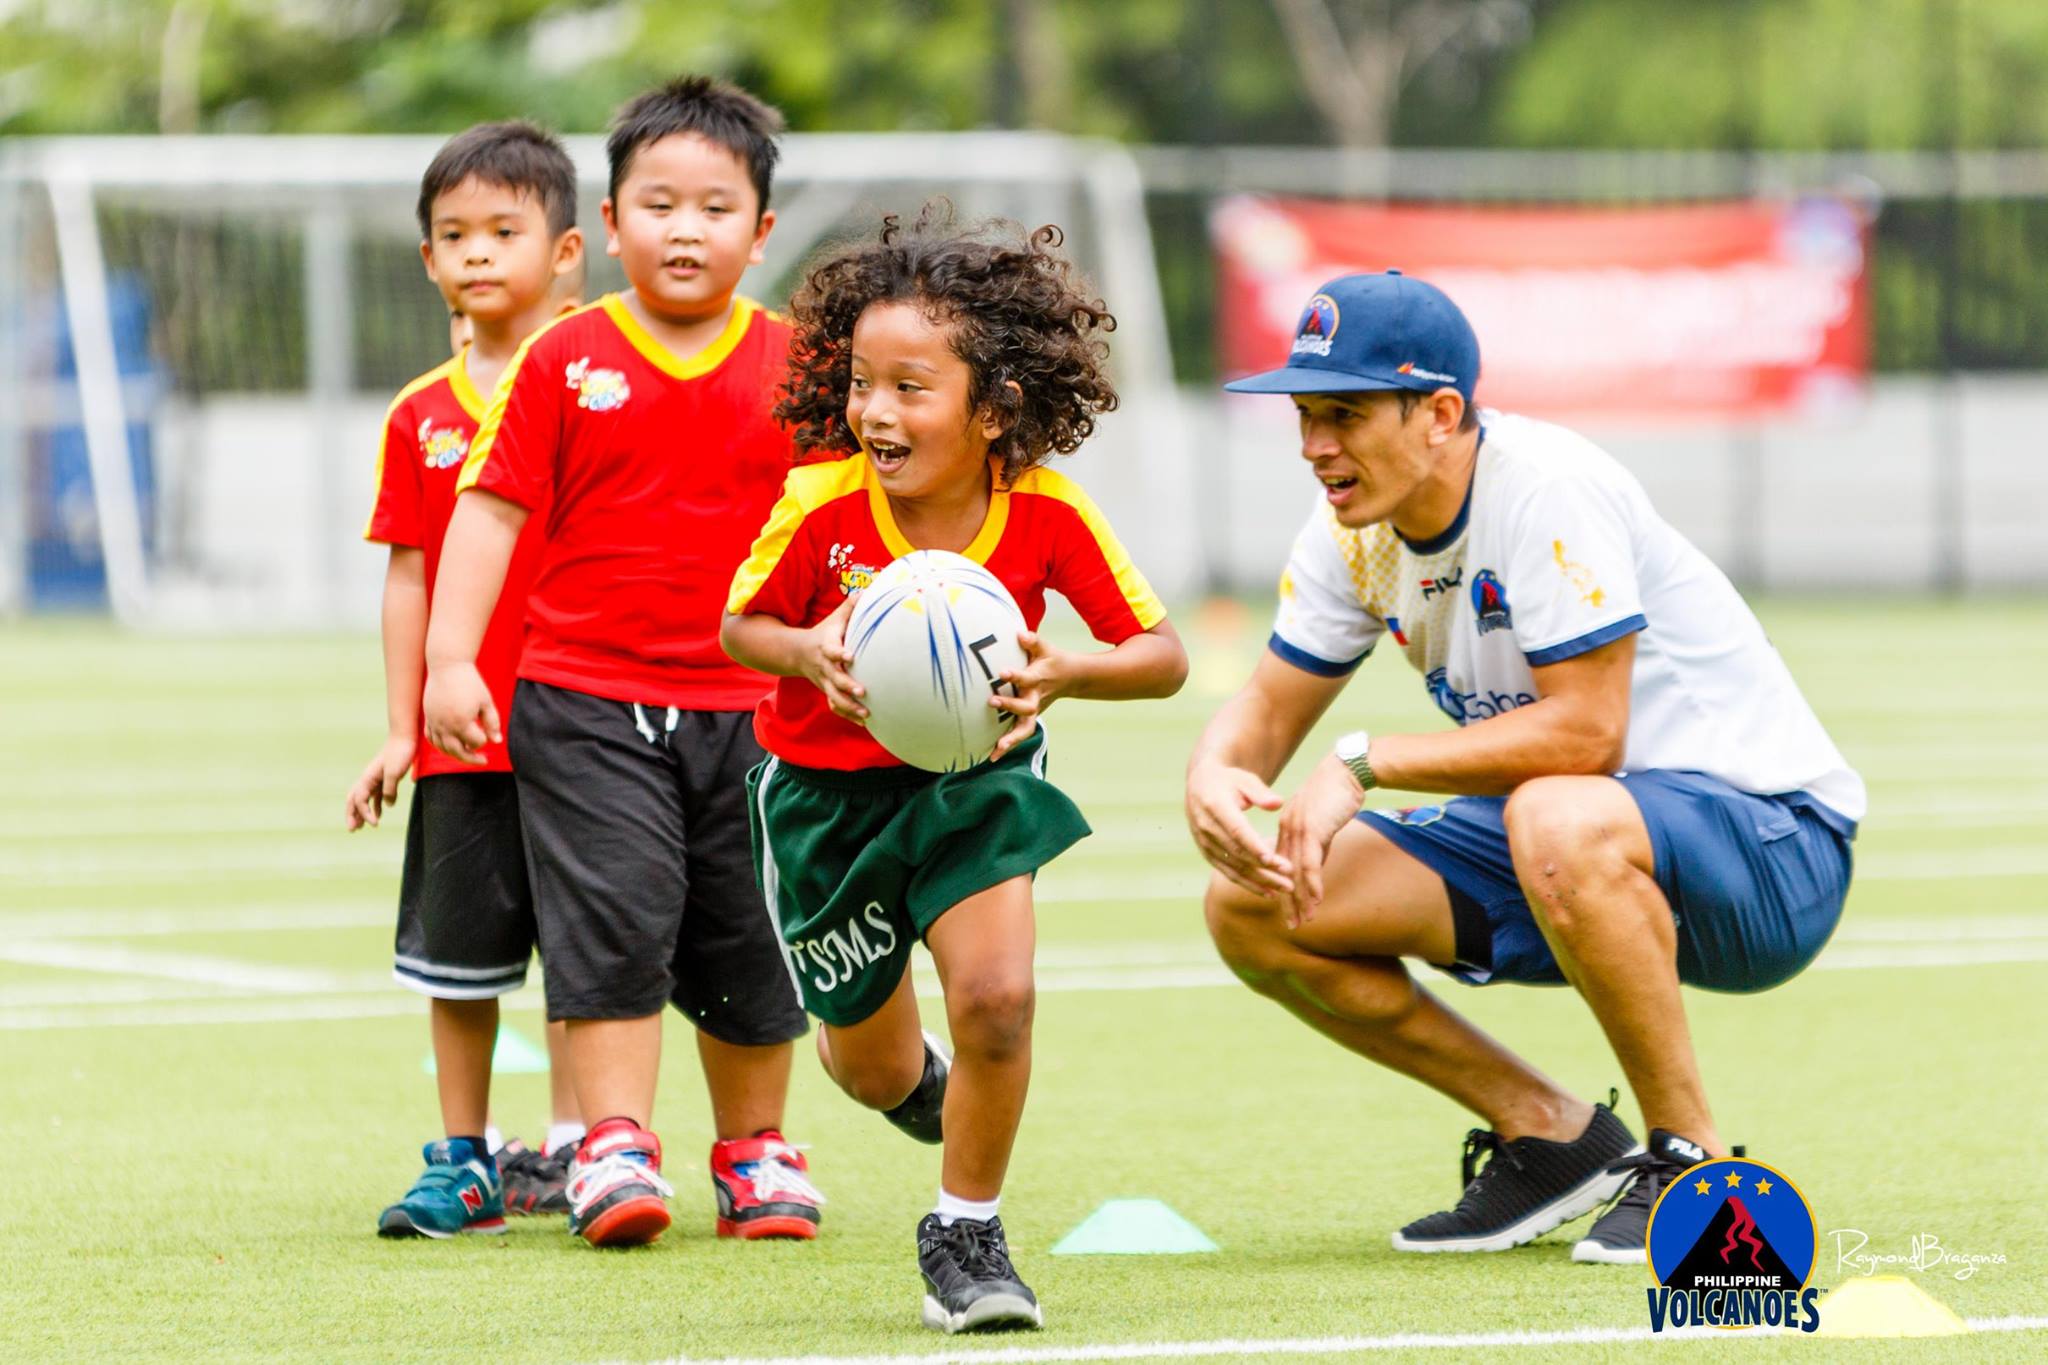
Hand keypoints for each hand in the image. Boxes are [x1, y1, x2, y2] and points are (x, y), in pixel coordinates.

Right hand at [345, 735, 415, 830]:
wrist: (405, 737)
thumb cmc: (400, 752)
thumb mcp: (395, 772)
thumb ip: (390, 788)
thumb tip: (388, 805)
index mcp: (368, 777)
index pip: (360, 800)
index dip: (364, 813)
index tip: (375, 824)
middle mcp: (368, 778)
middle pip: (354, 800)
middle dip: (352, 815)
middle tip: (352, 830)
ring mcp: (375, 778)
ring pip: (363, 799)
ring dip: (361, 813)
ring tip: (360, 827)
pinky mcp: (384, 778)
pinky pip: (375, 795)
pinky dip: (375, 806)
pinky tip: (379, 815)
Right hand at [422, 661, 498, 764]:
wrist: (447, 665)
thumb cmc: (470, 682)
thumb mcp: (486, 702)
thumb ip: (492, 723)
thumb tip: (496, 742)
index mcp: (461, 722)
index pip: (475, 742)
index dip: (484, 739)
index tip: (488, 731)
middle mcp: (445, 725)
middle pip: (457, 752)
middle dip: (471, 758)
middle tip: (483, 761)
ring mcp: (434, 722)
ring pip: (442, 747)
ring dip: (455, 754)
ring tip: (467, 753)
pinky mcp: (428, 717)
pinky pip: (431, 738)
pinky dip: (440, 744)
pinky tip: (450, 744)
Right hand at [802, 594, 866, 722]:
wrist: (797, 652)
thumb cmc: (824, 633)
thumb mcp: (834, 618)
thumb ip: (850, 607)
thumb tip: (866, 591)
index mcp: (826, 646)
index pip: (832, 650)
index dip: (840, 653)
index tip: (851, 656)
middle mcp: (824, 666)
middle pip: (834, 678)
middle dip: (847, 686)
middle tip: (862, 691)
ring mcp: (824, 681)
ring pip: (834, 697)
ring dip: (849, 706)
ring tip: (866, 713)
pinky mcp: (827, 690)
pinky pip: (835, 705)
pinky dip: (848, 714)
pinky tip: (863, 722)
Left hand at [989, 630, 1069, 758]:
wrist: (1072, 677)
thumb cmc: (1052, 659)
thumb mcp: (1045, 648)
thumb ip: (1032, 641)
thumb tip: (1019, 634)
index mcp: (1039, 679)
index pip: (1027, 678)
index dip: (1015, 676)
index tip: (1002, 672)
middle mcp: (1036, 698)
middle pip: (1026, 707)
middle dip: (1010, 706)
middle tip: (992, 701)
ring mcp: (1034, 711)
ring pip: (1024, 728)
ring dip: (1011, 739)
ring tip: (997, 749)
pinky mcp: (1029, 719)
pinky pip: (1018, 734)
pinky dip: (1006, 747)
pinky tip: (992, 757)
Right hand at [1184, 758, 1292, 896]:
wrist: (1201, 785)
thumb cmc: (1229, 781)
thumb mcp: (1244, 779)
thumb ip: (1260, 793)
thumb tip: (1277, 804)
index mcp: (1215, 806)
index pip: (1237, 831)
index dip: (1254, 847)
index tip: (1275, 860)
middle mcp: (1206, 827)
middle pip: (1238, 853)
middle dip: (1264, 869)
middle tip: (1290, 878)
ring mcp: (1205, 843)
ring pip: (1234, 867)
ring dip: (1260, 881)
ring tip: (1285, 889)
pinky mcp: (1207, 853)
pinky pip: (1228, 872)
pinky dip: (1248, 884)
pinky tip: (1268, 892)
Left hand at [1274, 754, 1366, 926]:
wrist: (1346, 770)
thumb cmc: (1336, 795)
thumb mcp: (1323, 824)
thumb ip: (1317, 846)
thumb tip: (1316, 869)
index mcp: (1287, 830)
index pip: (1283, 867)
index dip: (1285, 891)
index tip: (1289, 912)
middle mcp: (1287, 831)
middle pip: (1285, 874)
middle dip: (1289, 902)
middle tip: (1292, 925)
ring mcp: (1298, 830)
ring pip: (1296, 872)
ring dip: (1301, 899)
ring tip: (1305, 920)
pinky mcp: (1312, 829)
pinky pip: (1310, 862)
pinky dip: (1313, 883)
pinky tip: (1317, 899)